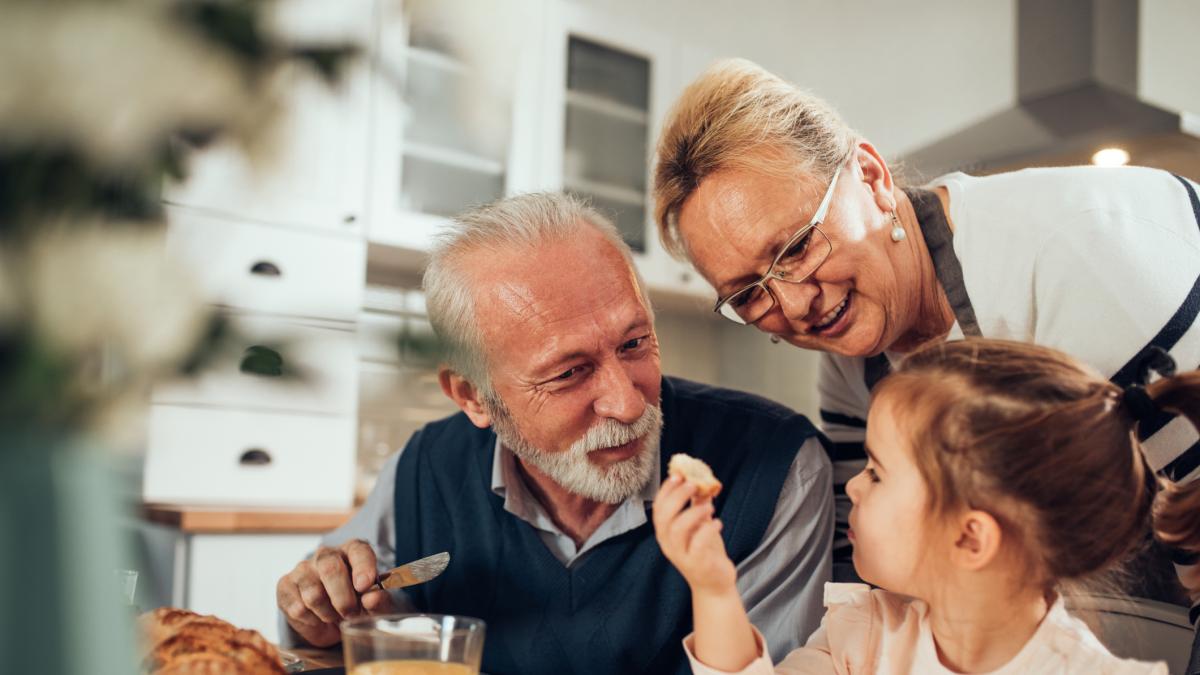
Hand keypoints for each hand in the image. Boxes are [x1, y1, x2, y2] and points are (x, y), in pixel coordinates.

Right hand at [276, 539, 397, 646]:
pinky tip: (318, 617)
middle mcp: (326, 554)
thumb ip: (378, 601)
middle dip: (343, 599)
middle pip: (330, 569)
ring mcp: (302, 568)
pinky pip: (298, 608)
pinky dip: (312, 620)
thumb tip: (372, 599)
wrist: (330, 620)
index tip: (364, 586)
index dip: (362, 567)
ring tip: (335, 616)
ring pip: (313, 594)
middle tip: (351, 613)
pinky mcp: (285, 585)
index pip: (358, 550)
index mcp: (352, 551)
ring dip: (328, 614)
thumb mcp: (374, 605)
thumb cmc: (357, 604)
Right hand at [653, 474, 736, 595]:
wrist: (714, 584)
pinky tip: (718, 522)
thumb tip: (702, 482)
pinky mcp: (697, 564)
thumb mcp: (700, 526)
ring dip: (693, 513)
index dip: (666, 490)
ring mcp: (681, 555)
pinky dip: (707, 530)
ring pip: (678, 530)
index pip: (658, 508)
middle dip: (677, 497)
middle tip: (693, 484)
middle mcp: (669, 544)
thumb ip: (698, 505)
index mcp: (665, 533)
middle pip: (665, 517)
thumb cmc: (705, 552)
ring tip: (710, 506)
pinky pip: (698, 545)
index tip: (678, 474)